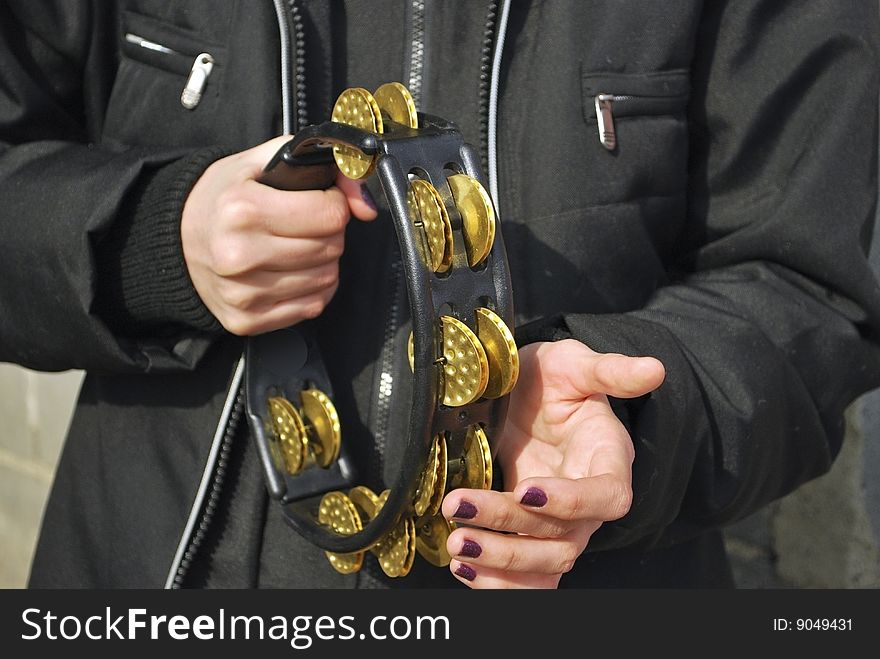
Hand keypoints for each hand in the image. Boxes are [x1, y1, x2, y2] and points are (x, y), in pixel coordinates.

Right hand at [181, 136, 376, 334]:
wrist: (175, 241)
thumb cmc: (223, 199)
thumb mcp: (264, 163)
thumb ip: (324, 168)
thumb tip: (366, 206)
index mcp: (242, 210)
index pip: (330, 215)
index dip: (333, 204)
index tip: (318, 201)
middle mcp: (240, 255)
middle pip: (331, 247)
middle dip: (328, 232)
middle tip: (304, 224)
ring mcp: (243, 293)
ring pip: (327, 278)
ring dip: (322, 261)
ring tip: (295, 246)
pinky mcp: (247, 321)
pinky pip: (313, 306)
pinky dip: (312, 288)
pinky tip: (291, 271)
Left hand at [441, 339, 665, 587]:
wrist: (526, 393)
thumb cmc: (555, 378)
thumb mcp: (574, 364)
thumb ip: (610, 371)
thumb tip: (655, 369)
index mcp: (607, 461)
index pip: (606, 497)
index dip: (572, 502)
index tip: (525, 490)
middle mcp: (587, 502)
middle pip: (563, 538)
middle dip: (511, 533)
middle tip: (460, 510)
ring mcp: (559, 523)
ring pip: (543, 563)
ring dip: (499, 563)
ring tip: (456, 545)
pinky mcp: (531, 533)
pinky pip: (526, 576)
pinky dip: (497, 582)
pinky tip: (462, 568)